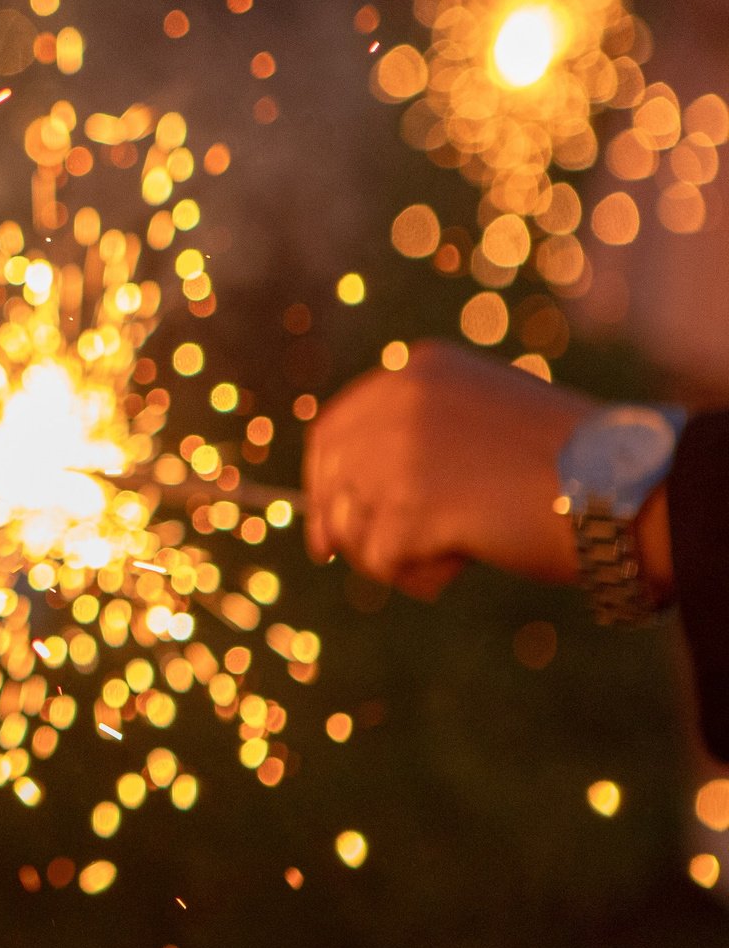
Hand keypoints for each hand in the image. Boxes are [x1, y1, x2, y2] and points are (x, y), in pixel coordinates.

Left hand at [304, 341, 592, 597]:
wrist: (625, 484)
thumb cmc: (567, 462)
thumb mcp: (480, 423)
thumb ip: (415, 442)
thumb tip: (337, 509)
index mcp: (415, 372)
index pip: (334, 432)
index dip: (323, 484)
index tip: (326, 527)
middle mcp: (398, 402)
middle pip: (331, 483)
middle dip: (344, 530)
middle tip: (369, 559)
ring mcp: (400, 453)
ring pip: (351, 528)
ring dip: (390, 555)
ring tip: (453, 550)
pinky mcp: (411, 506)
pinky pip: (384, 561)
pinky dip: (421, 575)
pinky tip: (466, 561)